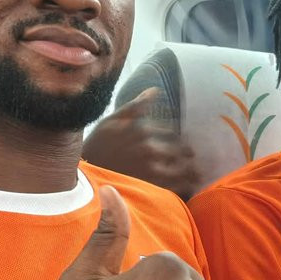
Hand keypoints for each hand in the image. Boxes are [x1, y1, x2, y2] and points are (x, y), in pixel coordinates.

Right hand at [82, 87, 198, 198]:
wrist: (83, 173)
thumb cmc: (97, 145)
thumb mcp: (112, 121)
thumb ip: (136, 106)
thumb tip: (155, 90)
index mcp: (143, 130)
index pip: (173, 134)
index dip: (181, 140)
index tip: (186, 145)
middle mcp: (150, 149)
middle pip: (182, 151)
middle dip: (189, 156)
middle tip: (193, 160)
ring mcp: (150, 169)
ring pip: (183, 170)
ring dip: (192, 173)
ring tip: (197, 176)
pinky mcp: (148, 188)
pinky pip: (175, 188)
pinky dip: (184, 188)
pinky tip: (188, 189)